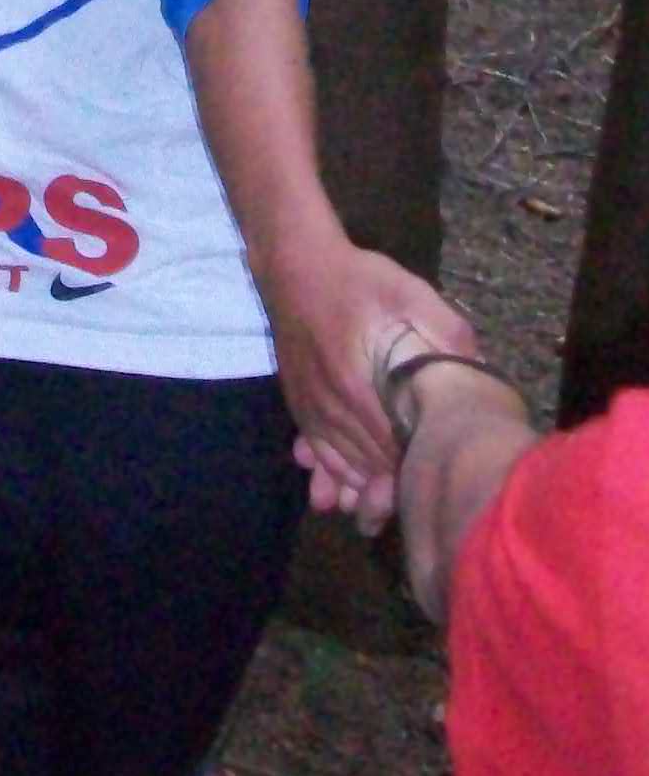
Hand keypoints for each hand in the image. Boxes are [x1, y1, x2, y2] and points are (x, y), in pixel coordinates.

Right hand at [267, 245, 478, 530]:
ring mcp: (312, 407)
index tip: (440, 484)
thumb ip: (448, 336)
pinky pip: (315, 450)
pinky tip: (345, 487)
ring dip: (360, 488)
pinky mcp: (298, 403)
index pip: (395, 450)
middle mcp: (334, 406)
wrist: (297, 265)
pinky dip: (331, 472)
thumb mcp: (414, 295)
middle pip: (367, 465)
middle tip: (421, 507)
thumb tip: (478, 374)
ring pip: (338, 464)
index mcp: (364, 385)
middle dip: (392, 490)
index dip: (418, 475)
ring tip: (380, 509)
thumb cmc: (361, 280)